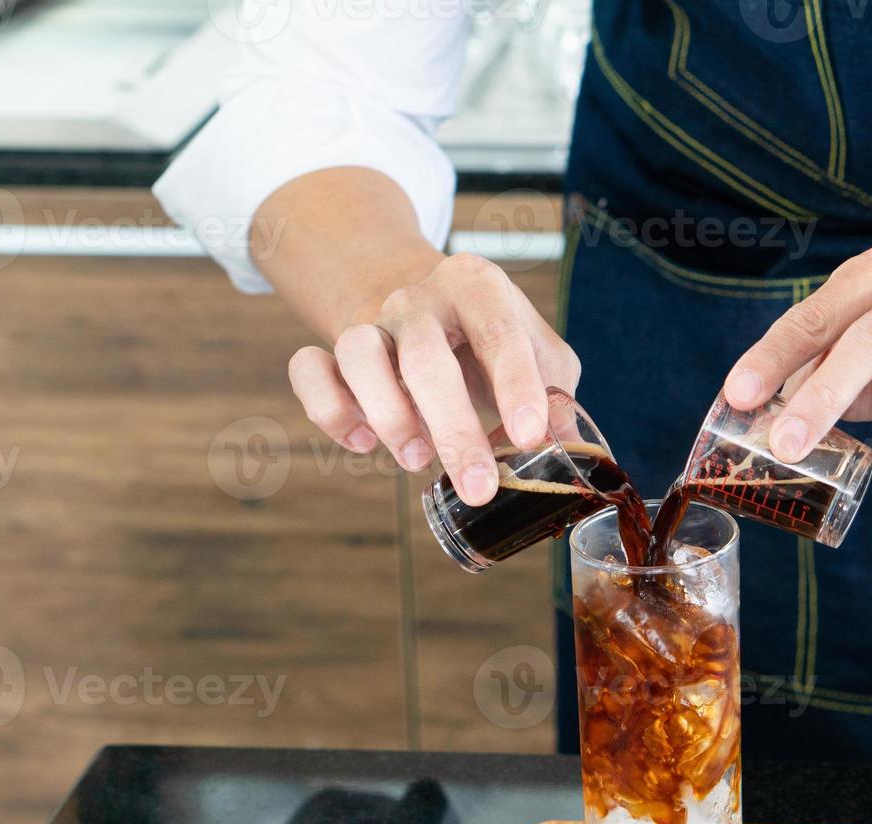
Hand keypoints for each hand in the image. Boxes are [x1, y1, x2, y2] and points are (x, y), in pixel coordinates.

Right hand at [286, 252, 580, 504]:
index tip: (528, 438)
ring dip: (387, 415)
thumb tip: (563, 446)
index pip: (499, 333)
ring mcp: (373, 322)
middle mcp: (420, 298)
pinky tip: (361, 442)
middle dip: (453, 429)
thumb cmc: (493, 341)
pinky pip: (308, 369)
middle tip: (477, 487)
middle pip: (426, 357)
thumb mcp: (539, 354)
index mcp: (478, 287)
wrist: (429, 308)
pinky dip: (330, 409)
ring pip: (358, 353)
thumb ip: (555, 395)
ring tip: (417, 459)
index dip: (515, 387)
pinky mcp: (334, 350)